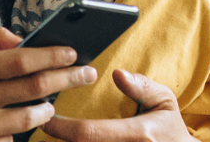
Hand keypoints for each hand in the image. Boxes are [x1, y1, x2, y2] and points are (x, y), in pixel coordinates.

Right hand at [0, 28, 97, 140]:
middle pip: (33, 86)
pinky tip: (25, 122)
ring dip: (49, 108)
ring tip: (53, 103)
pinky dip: (23, 129)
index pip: (19, 58)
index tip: (73, 51)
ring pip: (31, 116)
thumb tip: (23, 37)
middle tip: (87, 73)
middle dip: (67, 78)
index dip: (52, 54)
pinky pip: (13, 137)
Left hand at [40, 70, 196, 141]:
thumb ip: (142, 88)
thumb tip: (118, 74)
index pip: (88, 133)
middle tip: (41, 127)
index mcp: (138, 134)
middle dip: (57, 140)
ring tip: (51, 137)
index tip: (46, 119)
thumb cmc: (168, 128)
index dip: (61, 128)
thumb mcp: (164, 102)